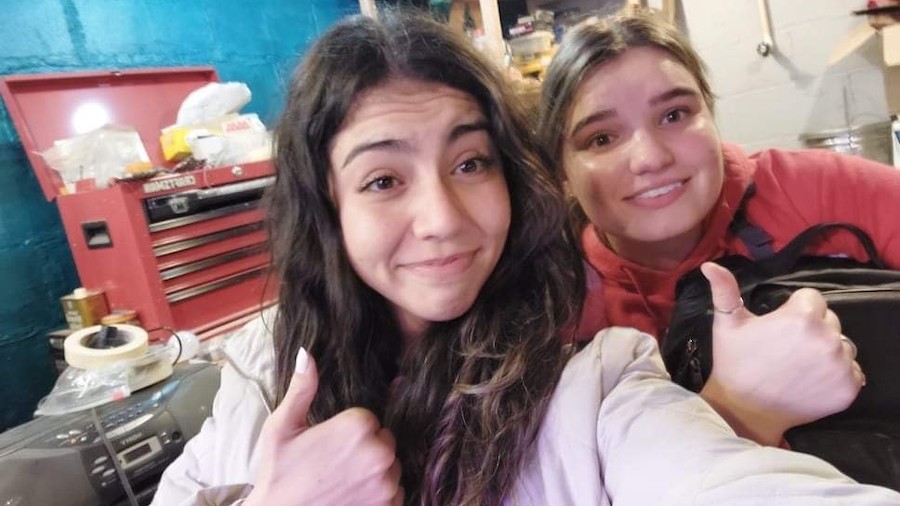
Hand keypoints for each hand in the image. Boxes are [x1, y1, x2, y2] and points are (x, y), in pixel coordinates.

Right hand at [244, 349, 402, 505]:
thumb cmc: (278, 472)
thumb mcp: (282, 426)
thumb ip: (302, 388)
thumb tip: (307, 353)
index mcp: (357, 426)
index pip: (370, 419)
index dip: (349, 432)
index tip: (330, 445)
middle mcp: (379, 452)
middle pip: (384, 441)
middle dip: (366, 449)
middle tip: (336, 463)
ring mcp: (386, 482)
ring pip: (391, 467)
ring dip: (375, 473)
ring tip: (344, 481)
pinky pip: (396, 492)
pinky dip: (380, 495)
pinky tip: (354, 496)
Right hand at [698, 262, 864, 445]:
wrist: (743, 409)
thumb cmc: (734, 362)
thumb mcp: (727, 323)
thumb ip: (724, 289)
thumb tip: (709, 265)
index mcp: (801, 317)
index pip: (812, 299)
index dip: (794, 310)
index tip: (779, 327)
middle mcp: (828, 338)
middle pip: (829, 321)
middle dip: (812, 329)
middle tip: (787, 348)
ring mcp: (840, 365)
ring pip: (843, 345)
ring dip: (827, 351)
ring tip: (800, 365)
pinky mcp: (848, 387)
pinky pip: (852, 371)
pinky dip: (837, 375)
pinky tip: (812, 380)